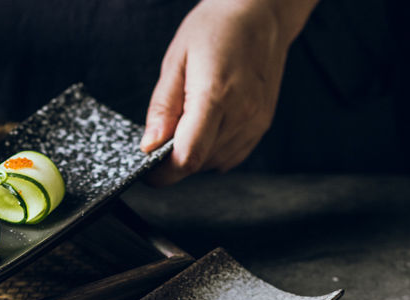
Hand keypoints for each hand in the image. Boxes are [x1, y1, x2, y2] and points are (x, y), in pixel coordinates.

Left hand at [141, 0, 316, 182]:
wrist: (261, 13)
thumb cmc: (216, 28)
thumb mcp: (176, 60)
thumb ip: (162, 107)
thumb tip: (150, 146)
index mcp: (215, 95)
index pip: (187, 156)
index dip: (163, 174)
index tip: (148, 172)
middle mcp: (241, 113)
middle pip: (197, 163)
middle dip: (174, 159)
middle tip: (166, 132)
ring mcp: (255, 122)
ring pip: (212, 163)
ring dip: (194, 153)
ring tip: (191, 117)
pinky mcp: (262, 125)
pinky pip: (229, 157)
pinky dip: (212, 151)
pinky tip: (208, 125)